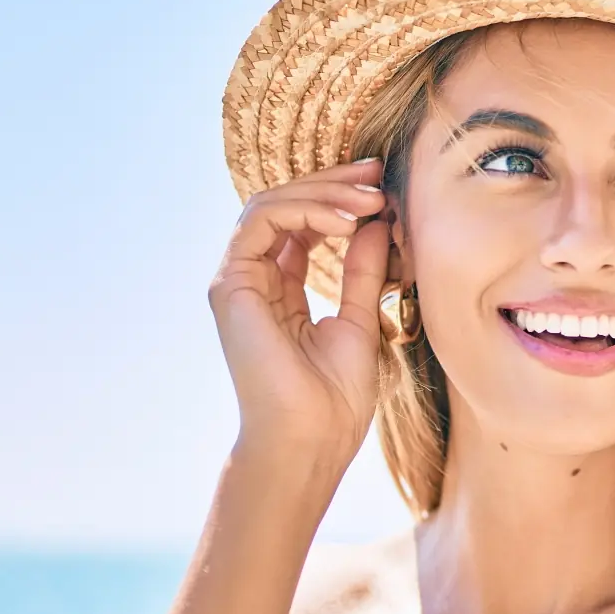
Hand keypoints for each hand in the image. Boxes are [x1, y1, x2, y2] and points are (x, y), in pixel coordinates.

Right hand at [208, 158, 389, 462]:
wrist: (312, 439)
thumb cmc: (335, 398)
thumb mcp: (360, 318)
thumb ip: (362, 270)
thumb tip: (376, 222)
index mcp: (279, 291)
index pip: (302, 225)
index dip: (339, 199)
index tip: (383, 189)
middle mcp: (253, 281)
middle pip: (285, 207)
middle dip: (333, 183)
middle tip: (378, 175)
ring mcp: (237, 281)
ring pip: (270, 204)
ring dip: (324, 193)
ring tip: (370, 199)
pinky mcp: (231, 284)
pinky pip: (263, 221)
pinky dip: (306, 210)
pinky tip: (347, 220)